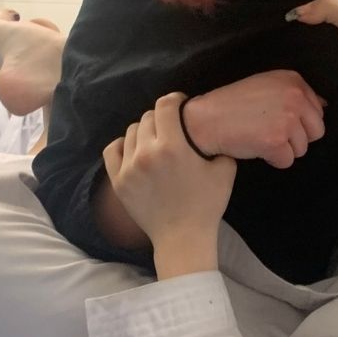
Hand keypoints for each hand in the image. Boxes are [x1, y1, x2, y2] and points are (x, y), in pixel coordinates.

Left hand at [103, 93, 236, 277]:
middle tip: (171, 127)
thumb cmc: (206, 205)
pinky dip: (123, 144)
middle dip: (161, 118)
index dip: (174, 99)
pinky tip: (134, 150)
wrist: (182, 237)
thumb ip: (218, 147)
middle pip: (148, 118)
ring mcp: (128, 167)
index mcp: (173, 147)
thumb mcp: (225, 172)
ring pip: (131, 132)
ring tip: (154, 140)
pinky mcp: (117, 180)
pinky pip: (112, 149)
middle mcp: (146, 152)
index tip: (180, 104)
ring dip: (144, 131)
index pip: (165, 106)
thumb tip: (213, 135)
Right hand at [182, 70, 325, 168]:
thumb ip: (297, 94)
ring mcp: (287, 119)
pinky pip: (287, 161)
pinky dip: (273, 160)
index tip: (276, 118)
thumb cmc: (236, 103)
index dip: (299, 121)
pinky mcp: (277, 141)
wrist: (207, 119)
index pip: (318, 111)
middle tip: (271, 131)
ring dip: (283, 149)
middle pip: (317, 132)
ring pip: (303, 149)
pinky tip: (257, 146)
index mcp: (294, 80)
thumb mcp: (268, 85)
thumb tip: (324, 106)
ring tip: (261, 136)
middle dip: (297, 138)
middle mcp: (295, 97)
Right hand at [288, 0, 337, 135]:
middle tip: (277, 28)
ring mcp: (337, 46)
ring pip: (311, 39)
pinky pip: (312, 61)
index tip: (285, 8)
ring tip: (277, 44)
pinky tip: (285, 61)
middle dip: (299, 22)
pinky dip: (302, 61)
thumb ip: (328, 7)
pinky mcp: (332, 67)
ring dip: (298, 43)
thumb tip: (296, 13)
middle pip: (315, 17)